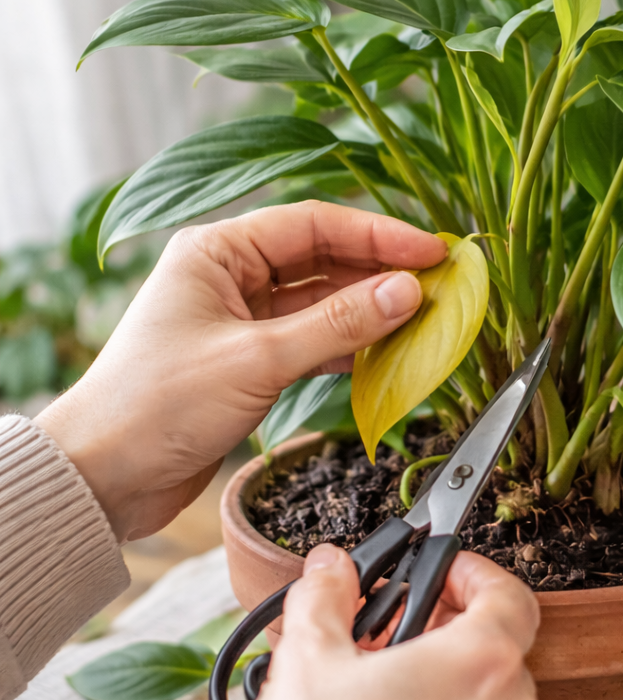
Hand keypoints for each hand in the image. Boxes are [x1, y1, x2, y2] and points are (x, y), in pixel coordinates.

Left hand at [36, 202, 446, 540]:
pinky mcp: (251, 360)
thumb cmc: (159, 404)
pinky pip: (313, 340)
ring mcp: (243, 319)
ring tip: (422, 319)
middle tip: (439, 285)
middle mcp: (232, 276)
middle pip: (323, 259)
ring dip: (369, 312)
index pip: (314, 223)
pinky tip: (386, 354)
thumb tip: (407, 292)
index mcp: (219, 251)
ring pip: (322, 302)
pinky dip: (349, 347)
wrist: (106, 476)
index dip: (379, 234)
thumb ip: (337, 324)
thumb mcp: (258, 359)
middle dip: (380, 272)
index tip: (433, 250)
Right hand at [236, 547, 547, 699]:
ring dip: (451, 691)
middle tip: (399, 637)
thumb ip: (326, 596)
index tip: (445, 573)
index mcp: (480, 664)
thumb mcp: (309, 658)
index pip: (511, 595)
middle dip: (449, 635)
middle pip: (498, 651)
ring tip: (389, 695)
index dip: (477, 574)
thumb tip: (332, 567)